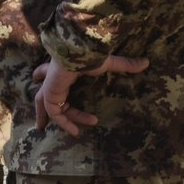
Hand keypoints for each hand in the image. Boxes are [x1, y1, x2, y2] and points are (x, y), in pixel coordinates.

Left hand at [32, 54, 149, 135]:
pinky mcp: (50, 94)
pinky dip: (64, 123)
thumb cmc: (90, 53)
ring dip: (52, 118)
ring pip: (45, 105)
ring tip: (59, 132)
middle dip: (41, 107)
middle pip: (44, 94)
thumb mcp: (109, 62)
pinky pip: (55, 113)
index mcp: (61, 67)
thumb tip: (146, 62)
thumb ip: (125, 65)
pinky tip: (76, 132)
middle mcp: (52, 77)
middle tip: (41, 121)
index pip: (49, 72)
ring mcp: (50, 86)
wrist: (80, 51)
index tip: (36, 77)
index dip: (43, 74)